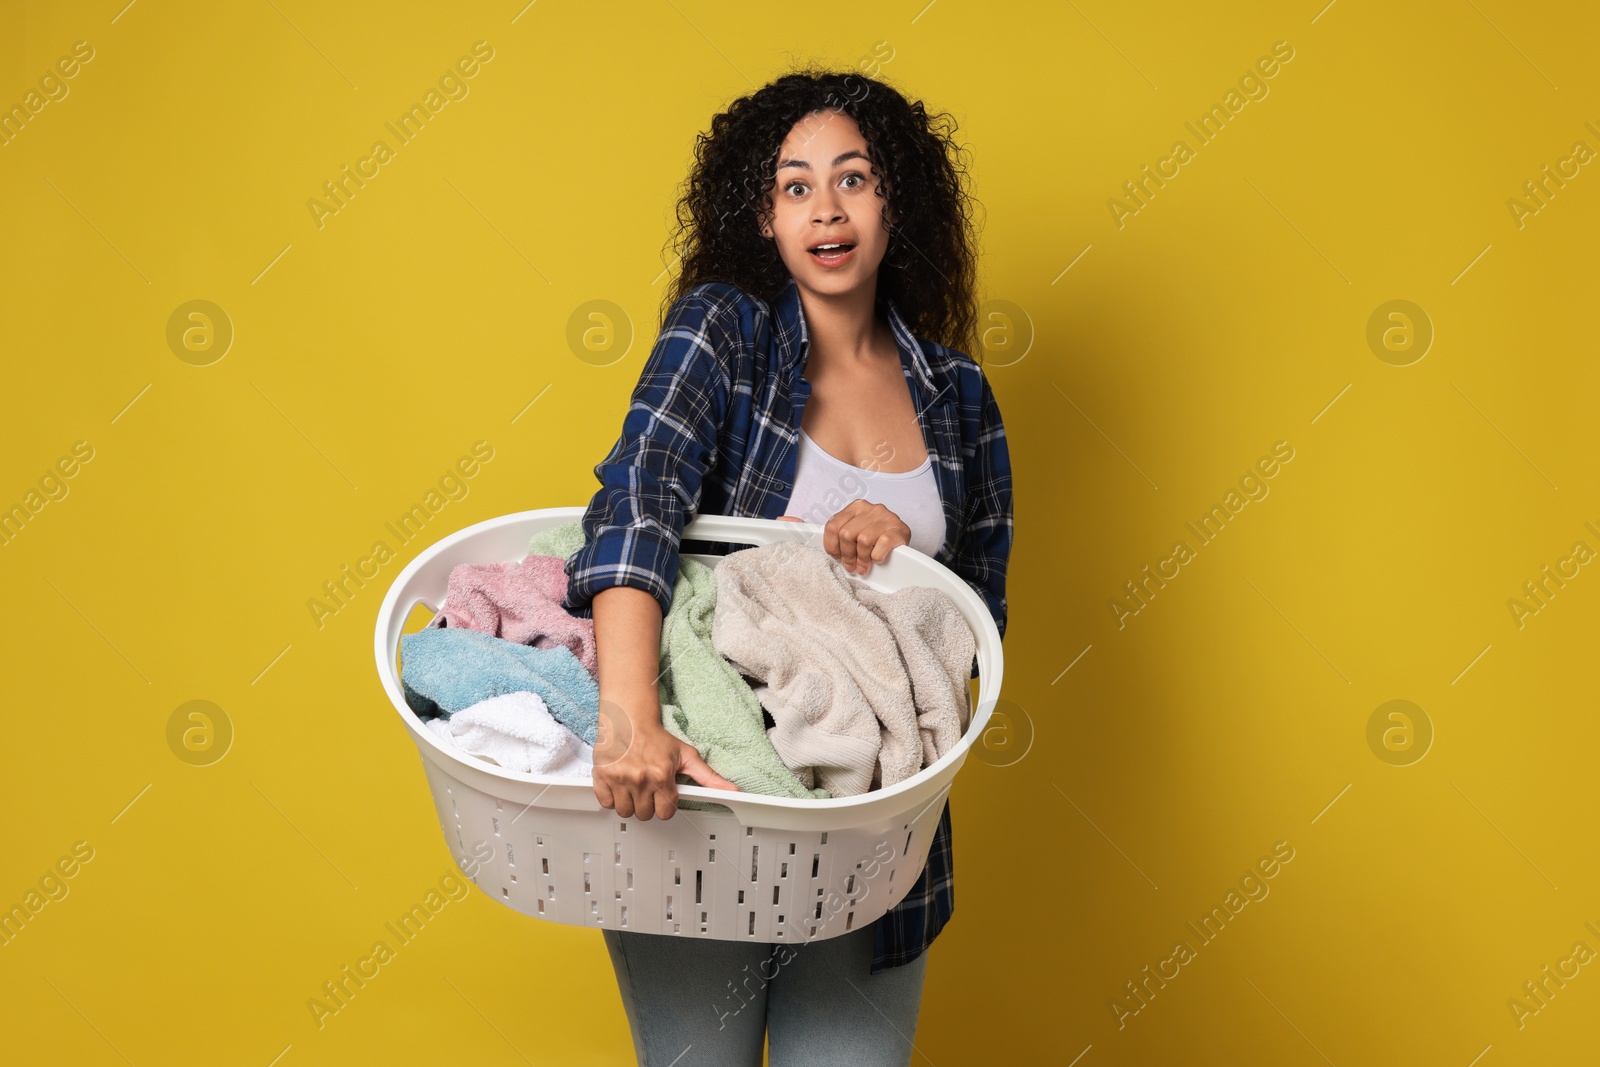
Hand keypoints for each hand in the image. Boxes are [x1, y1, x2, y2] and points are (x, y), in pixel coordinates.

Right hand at [591, 694, 739, 820]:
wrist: (628, 719)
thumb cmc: (656, 738)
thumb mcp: (687, 755)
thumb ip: (709, 777)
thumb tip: (732, 790)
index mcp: (661, 775)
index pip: (666, 812)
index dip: (666, 805)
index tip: (664, 795)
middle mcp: (640, 779)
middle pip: (646, 814)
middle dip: (649, 805)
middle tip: (649, 790)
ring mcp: (619, 779)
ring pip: (626, 812)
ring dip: (630, 804)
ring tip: (635, 788)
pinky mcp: (601, 777)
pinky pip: (606, 804)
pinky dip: (612, 799)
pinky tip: (620, 786)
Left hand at [778, 499, 909, 576]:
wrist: (901, 545)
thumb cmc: (870, 541)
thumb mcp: (845, 533)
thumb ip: (817, 529)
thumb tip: (782, 521)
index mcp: (855, 507)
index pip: (833, 526)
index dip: (832, 547)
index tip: (837, 558)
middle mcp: (870, 508)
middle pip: (847, 534)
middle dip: (847, 555)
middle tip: (851, 567)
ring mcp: (886, 517)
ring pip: (862, 540)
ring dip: (861, 559)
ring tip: (864, 567)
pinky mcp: (899, 530)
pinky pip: (880, 546)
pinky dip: (876, 557)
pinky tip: (878, 560)